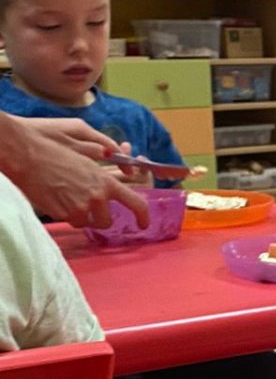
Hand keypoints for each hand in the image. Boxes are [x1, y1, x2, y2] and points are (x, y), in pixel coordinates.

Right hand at [0, 116, 148, 227]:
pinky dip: (67, 214)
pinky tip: (58, 199)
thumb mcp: (87, 161)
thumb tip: (117, 181)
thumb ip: (104, 175)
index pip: (136, 203)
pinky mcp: (63, 215)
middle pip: (107, 221)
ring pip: (87, 223)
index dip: (143, 216)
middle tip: (90, 209)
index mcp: (106, 182)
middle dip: (100, 218)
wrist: (29, 157)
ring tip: (69, 199)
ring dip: (82, 216)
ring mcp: (80, 208)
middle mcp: (97, 197)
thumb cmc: (56, 154)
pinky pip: (70, 221)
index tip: (144, 224)